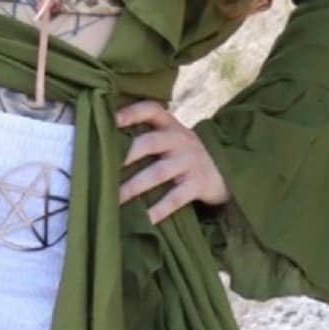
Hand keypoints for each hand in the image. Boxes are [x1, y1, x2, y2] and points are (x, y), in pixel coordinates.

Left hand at [114, 100, 231, 223]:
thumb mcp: (171, 137)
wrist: (226, 170)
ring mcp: (190, 161)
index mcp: (170, 125)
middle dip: (125, 155)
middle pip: (150, 142)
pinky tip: (143, 219)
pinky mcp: (199, 184)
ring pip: (157, 173)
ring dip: (133, 187)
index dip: (132, 112)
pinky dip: (158, 210)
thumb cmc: (184, 153)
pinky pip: (175, 199)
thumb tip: (103, 142)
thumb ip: (147, 134)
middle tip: (102, 168)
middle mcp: (180, 139)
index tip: (112, 119)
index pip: (151, 110)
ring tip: (114, 199)